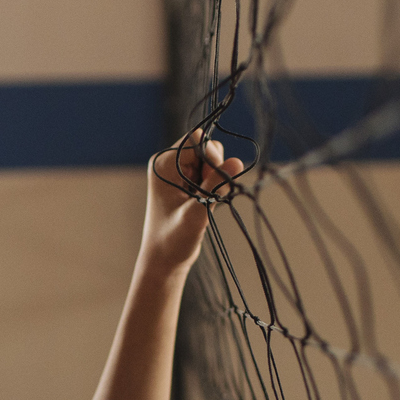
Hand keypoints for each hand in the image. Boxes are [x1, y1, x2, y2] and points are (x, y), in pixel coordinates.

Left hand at [144, 128, 245, 272]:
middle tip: (207, 194)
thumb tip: (237, 161)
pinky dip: (215, 186)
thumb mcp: (196, 212)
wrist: (164, 260)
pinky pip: (211, 172)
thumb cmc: (173, 240)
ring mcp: (178, 172)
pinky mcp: (188, 182)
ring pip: (211, 159)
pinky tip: (204, 204)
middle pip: (205, 146)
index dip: (211, 155)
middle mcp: (168, 163)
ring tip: (204, 201)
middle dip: (214, 168)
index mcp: (163, 164)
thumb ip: (215, 187)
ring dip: (216, 178)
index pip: (196, 140)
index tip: (215, 179)